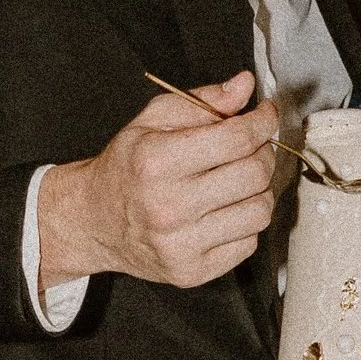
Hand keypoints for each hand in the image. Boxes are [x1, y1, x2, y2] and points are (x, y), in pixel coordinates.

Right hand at [41, 73, 279, 292]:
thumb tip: (244, 87)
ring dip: (259, 191)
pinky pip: (249, 243)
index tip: (266, 115)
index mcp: (157, 161)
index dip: (262, 122)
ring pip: (260, 211)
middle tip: (253, 148)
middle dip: (263, 153)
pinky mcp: (192, 271)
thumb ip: (202, 101)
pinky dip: (245, 222)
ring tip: (238, 181)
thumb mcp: (152, 121)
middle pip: (254, 175)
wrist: (94, 221)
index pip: (236, 139)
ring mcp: (181, 244)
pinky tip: (224, 211)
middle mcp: (168, 206)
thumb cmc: (126, 168)